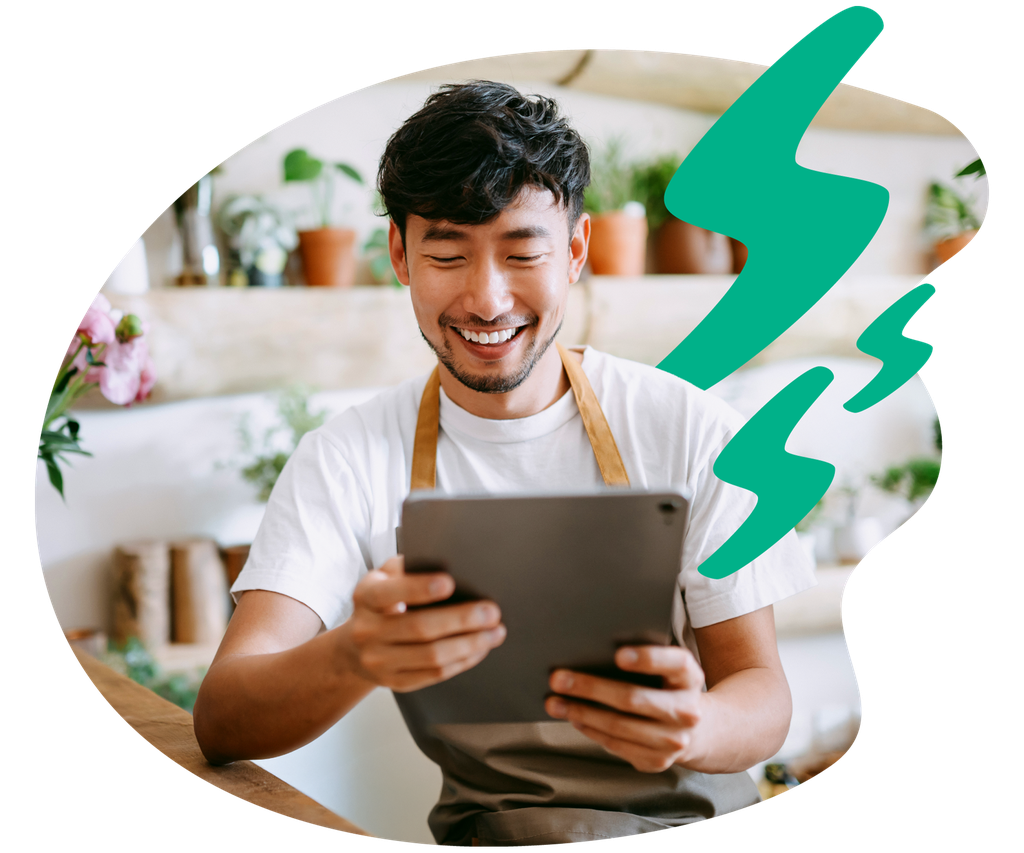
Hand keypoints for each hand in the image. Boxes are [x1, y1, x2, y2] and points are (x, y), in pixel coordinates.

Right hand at [341, 556, 505, 692]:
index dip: (420, 588)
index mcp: (366, 596)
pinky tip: (480, 649)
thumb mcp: (384, 578)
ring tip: (495, 632)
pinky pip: (434, 675)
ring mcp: (379, 660)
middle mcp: (368, 630)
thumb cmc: (381, 603)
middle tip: (491, 611)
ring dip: (469, 644)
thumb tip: (448, 558)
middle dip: (461, 620)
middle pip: (419, 628)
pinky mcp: (395, 682)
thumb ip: (408, 567)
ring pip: (431, 656)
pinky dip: (462, 661)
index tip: (450, 583)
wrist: (355, 647)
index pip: (392, 592)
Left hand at [544, 645, 705, 772]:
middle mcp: (687, 711)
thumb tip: (589, 652)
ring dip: (580, 712)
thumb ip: (642, 658)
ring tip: (555, 702)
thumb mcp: (667, 668)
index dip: (648, 659)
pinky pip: (616, 745)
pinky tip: (574, 717)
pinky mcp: (657, 761)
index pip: (674, 663)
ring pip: (619, 726)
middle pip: (633, 698)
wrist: (697, 729)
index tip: (617, 655)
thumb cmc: (667, 686)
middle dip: (590, 687)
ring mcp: (674, 740)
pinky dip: (591, 729)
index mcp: (690, 676)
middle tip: (557, 678)